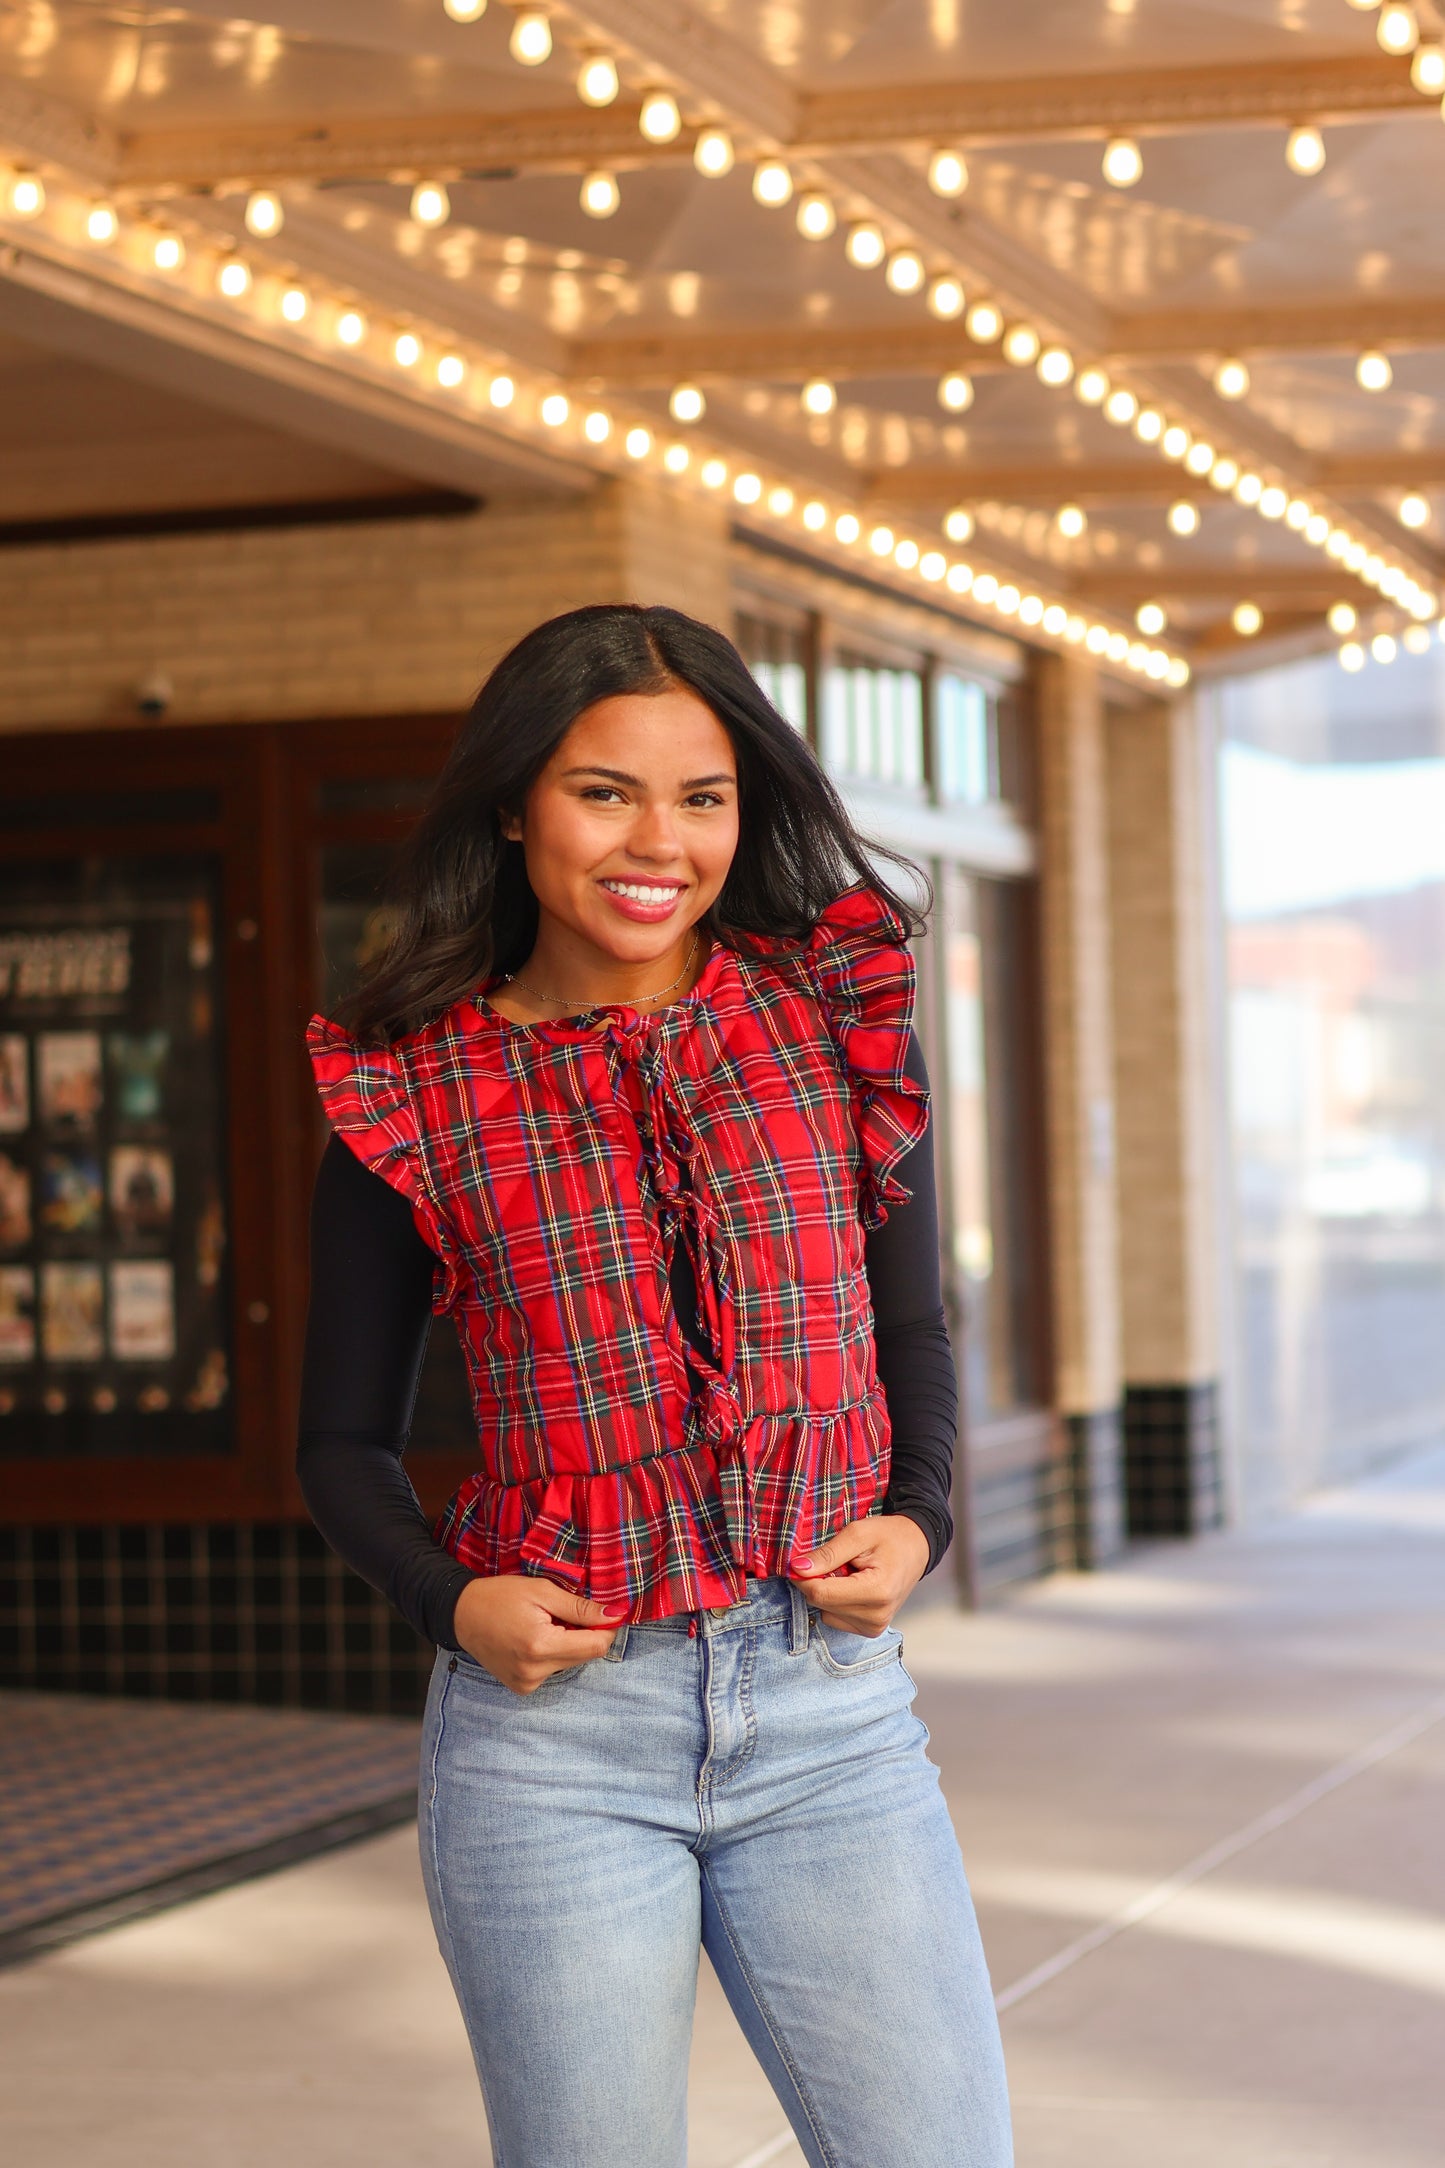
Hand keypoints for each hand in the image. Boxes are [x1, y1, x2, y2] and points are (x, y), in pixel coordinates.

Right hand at [451, 1574, 628, 1696]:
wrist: (461, 1614)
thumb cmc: (500, 1596)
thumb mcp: (543, 1592)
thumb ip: (580, 1607)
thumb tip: (616, 1614)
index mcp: (541, 1647)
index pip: (596, 1646)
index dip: (606, 1628)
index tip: (602, 1611)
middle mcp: (535, 1672)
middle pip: (585, 1656)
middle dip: (584, 1634)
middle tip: (562, 1612)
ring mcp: (527, 1684)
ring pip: (570, 1663)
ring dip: (568, 1644)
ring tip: (544, 1624)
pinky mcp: (522, 1688)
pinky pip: (553, 1670)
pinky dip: (553, 1654)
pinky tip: (534, 1639)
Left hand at [788, 1514, 929, 1635]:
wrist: (917, 1547)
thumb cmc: (889, 1536)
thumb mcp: (858, 1533)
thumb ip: (827, 1554)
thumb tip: (797, 1569)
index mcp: (877, 1592)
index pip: (821, 1594)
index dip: (803, 1577)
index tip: (799, 1561)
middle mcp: (877, 1616)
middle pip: (822, 1604)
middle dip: (818, 1581)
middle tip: (836, 1561)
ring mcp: (875, 1627)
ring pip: (826, 1612)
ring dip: (829, 1592)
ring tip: (850, 1572)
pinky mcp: (871, 1630)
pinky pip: (836, 1618)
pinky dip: (837, 1601)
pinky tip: (853, 1585)